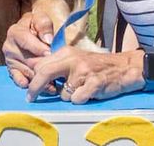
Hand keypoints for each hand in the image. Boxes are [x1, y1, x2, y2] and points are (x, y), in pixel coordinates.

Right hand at [2, 10, 52, 87]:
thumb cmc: (37, 25)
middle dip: (42, 67)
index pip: (25, 40)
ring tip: (54, 84)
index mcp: (15, 32)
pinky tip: (42, 88)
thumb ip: (44, 24)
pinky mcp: (12, 71)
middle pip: (27, 60)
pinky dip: (32, 86)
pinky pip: (20, 81)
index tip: (50, 52)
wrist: (32, 30)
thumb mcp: (41, 18)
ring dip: (40, 79)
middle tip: (56, 72)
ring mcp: (10, 61)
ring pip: (27, 72)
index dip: (38, 47)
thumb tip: (47, 40)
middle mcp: (9, 47)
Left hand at [26, 46, 143, 103]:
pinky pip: (76, 99)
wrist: (123, 67)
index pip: (41, 64)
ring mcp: (83, 72)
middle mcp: (72, 60)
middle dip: (35, 88)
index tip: (30, 87)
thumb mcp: (75, 59)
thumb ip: (57, 64)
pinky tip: (88, 93)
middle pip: (44, 73)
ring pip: (62, 93)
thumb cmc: (96, 65)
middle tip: (31, 97)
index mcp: (66, 52)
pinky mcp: (94, 84)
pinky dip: (80, 100)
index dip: (33, 77)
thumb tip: (35, 72)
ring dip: (68, 96)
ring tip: (80, 89)